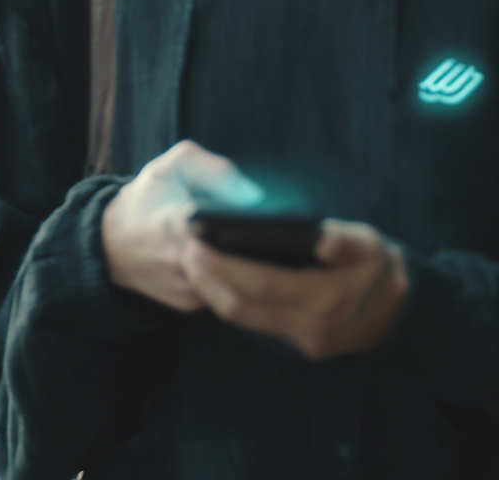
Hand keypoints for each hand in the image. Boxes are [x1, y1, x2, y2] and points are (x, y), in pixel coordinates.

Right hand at [101, 140, 263, 310]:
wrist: (110, 242)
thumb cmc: (144, 199)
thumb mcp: (171, 167)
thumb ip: (213, 168)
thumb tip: (254, 194)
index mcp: (176, 226)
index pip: (231, 229)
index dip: (252, 223)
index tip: (265, 216)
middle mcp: (183, 265)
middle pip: (242, 260)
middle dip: (258, 244)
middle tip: (269, 230)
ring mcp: (188, 291)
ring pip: (237, 280)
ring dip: (248, 261)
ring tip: (255, 241)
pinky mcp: (189, 305)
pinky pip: (224, 290)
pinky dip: (232, 274)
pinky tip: (234, 257)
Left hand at [181, 219, 408, 358]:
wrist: (401, 310)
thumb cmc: (377, 266)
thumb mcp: (371, 246)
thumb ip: (346, 242)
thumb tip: (323, 240)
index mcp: (326, 297)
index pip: (261, 284)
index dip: (224, 267)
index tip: (196, 245)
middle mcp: (310, 326)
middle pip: (242, 306)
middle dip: (207, 279)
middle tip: (183, 250)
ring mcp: (302, 340)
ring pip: (242, 320)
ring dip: (212, 292)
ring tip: (190, 262)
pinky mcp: (297, 344)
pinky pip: (254, 324)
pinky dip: (230, 301)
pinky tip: (214, 279)